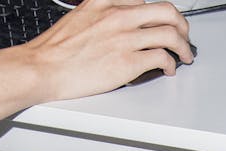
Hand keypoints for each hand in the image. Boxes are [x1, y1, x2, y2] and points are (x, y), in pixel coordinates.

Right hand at [21, 0, 193, 100]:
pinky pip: (162, 58)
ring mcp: (125, 38)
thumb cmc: (55, 50)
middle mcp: (119, 15)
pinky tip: (168, 69)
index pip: (144, 1)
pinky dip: (171, 64)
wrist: (42, 67)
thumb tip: (117, 25)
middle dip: (181, 24)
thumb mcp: (80, 16)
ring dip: (183, 46)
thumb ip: (102, 15)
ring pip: (170, 34)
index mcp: (107, 2)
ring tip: (184, 55)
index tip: (163, 22)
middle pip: (167, 11)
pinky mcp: (128, 61)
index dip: (159, 14)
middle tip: (184, 35)